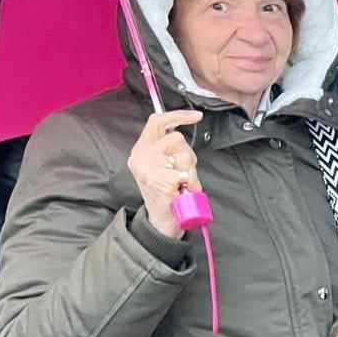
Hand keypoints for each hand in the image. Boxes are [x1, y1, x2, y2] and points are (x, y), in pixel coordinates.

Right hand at [127, 110, 204, 238]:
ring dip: (190, 170)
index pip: (157, 122)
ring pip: (183, 155)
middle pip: (175, 138)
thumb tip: (186, 125)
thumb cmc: (169, 192)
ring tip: (182, 183)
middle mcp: (141, 156)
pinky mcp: (157, 181)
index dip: (178, 116)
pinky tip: (181, 191)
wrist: (162, 221)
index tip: (196, 116)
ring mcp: (147, 168)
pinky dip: (189, 183)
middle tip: (184, 172)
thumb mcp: (166, 164)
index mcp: (141, 149)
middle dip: (188, 155)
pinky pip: (184, 173)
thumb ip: (171, 147)